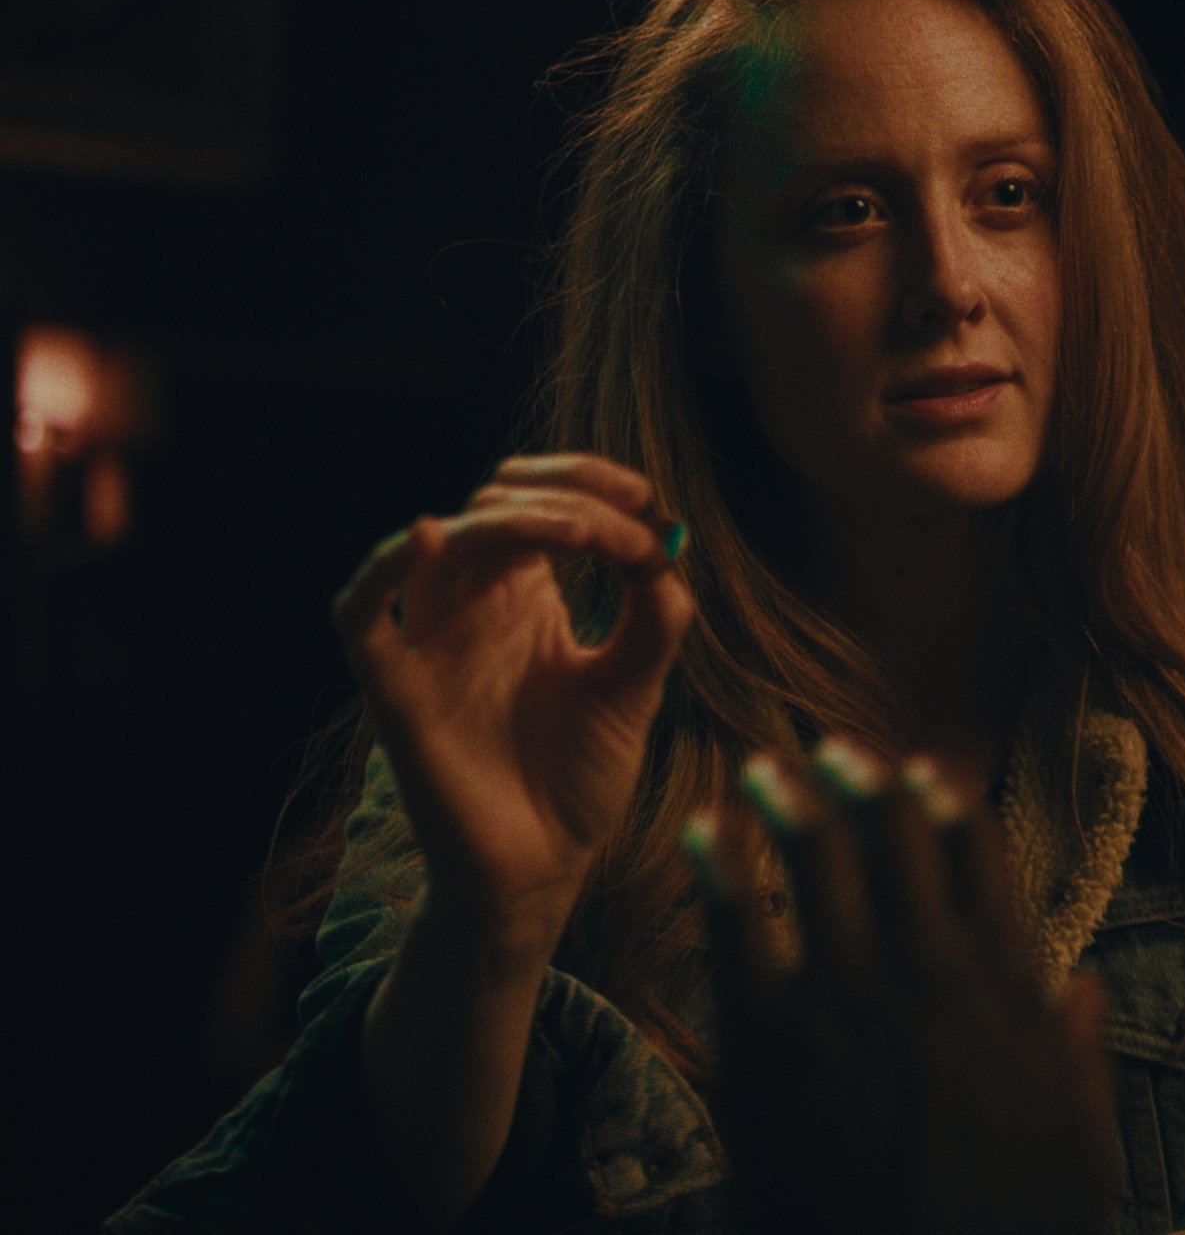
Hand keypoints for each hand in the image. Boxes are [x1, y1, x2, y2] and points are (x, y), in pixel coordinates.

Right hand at [333, 453, 693, 952]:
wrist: (544, 866)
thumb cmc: (580, 776)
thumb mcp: (635, 686)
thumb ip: (654, 618)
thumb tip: (663, 543)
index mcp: (524, 596)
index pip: (539, 500)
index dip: (587, 480)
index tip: (645, 497)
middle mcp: (472, 606)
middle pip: (492, 505)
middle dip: (564, 498)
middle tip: (622, 531)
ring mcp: (430, 643)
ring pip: (437, 543)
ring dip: (505, 521)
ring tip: (573, 533)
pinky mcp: (396, 690)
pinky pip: (360, 616)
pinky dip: (381, 571)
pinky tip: (425, 538)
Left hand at [694, 744, 1119, 1234]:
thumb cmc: (1008, 1218)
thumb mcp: (1078, 1134)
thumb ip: (1076, 1050)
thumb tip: (1081, 989)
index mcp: (1002, 983)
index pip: (978, 861)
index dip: (948, 806)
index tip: (925, 774)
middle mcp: (925, 968)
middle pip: (894, 843)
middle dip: (863, 786)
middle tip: (836, 750)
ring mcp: (842, 996)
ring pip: (816, 863)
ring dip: (790, 804)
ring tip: (769, 770)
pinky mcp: (765, 1038)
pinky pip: (737, 928)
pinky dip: (720, 870)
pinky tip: (704, 832)